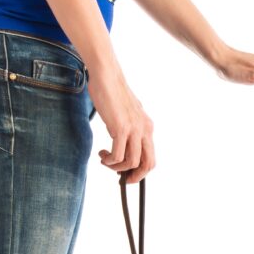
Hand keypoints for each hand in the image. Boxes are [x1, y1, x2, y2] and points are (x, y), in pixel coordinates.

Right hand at [87, 69, 154, 183]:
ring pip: (131, 162)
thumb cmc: (113, 93)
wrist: (107, 76)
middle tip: (120, 177)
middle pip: (148, 164)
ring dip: (116, 167)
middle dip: (134, 176)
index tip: (127, 174)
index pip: (151, 157)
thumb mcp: (127, 114)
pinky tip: (102, 154)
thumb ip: (130, 128)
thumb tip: (124, 145)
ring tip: (105, 160)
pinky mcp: (121, 128)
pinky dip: (109, 160)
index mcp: (148, 127)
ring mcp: (134, 129)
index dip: (141, 171)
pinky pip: (117, 155)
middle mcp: (145, 129)